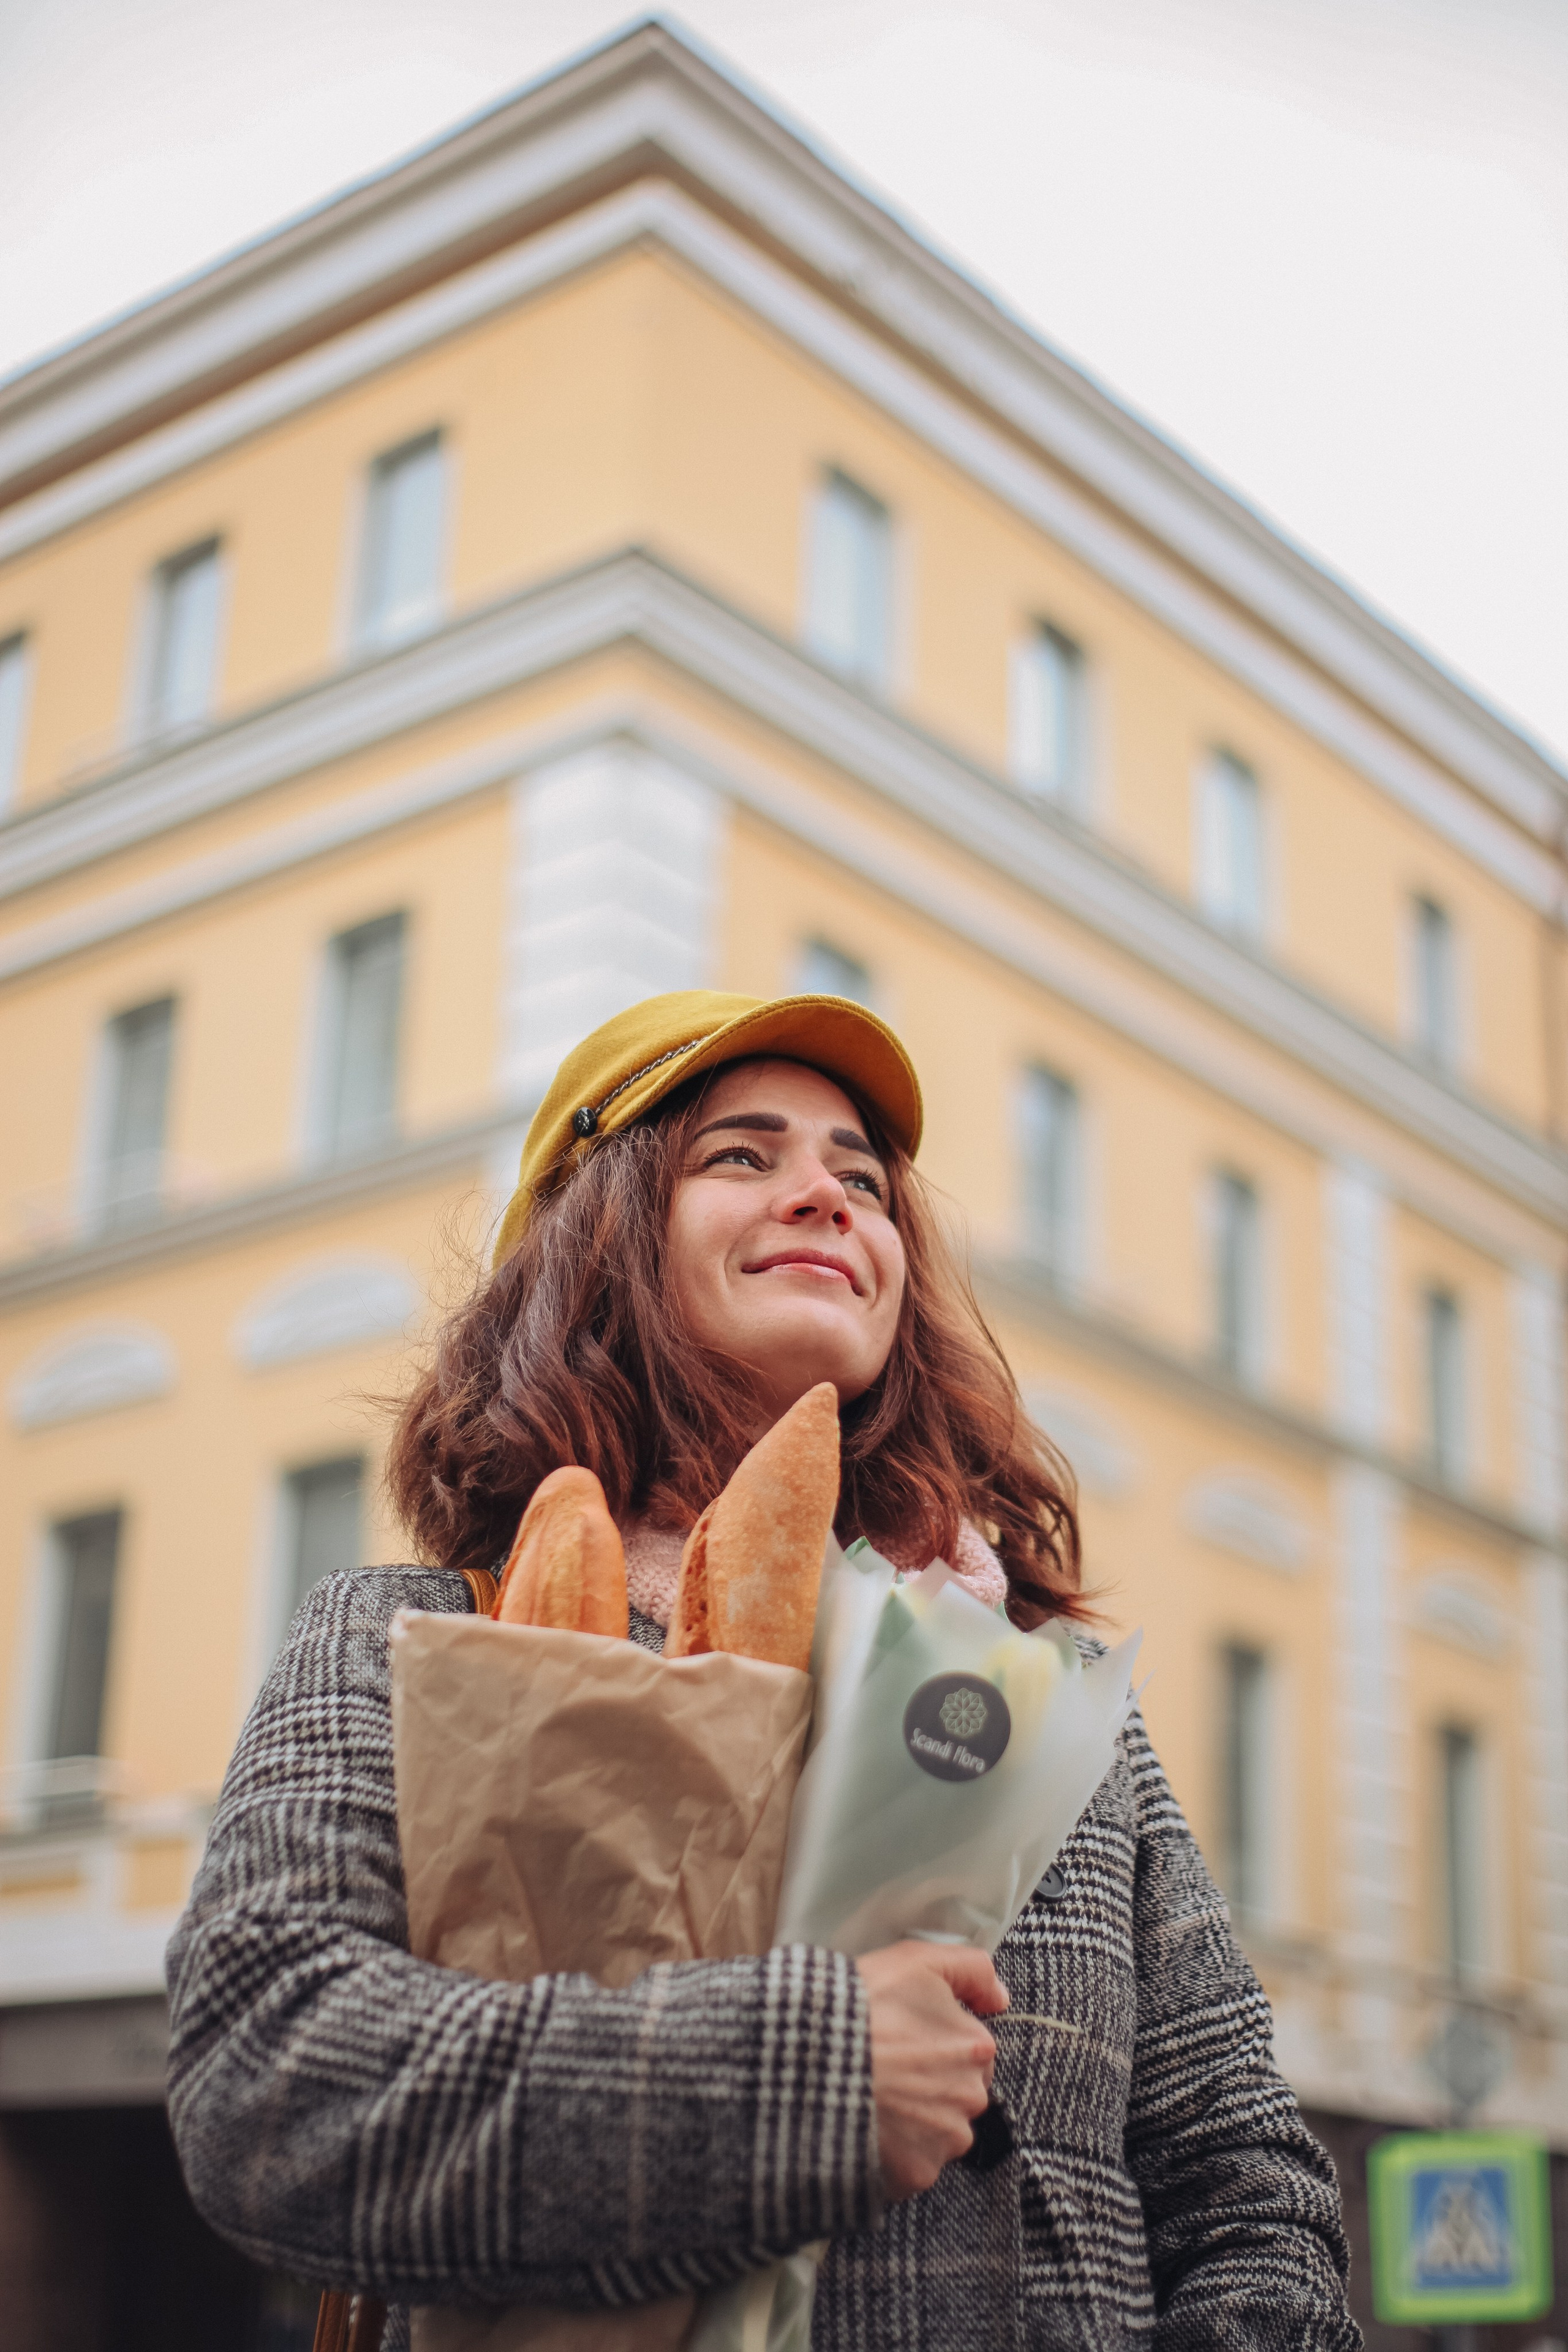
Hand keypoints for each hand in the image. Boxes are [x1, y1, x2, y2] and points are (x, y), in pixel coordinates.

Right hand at [855, 1941, 1007, 2199]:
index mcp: (976, 2047)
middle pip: (959, 2093)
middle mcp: (971, 2098)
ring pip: (939, 2131)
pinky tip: (867, 2124)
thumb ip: (972, 1969)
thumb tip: (999, 1996)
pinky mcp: (917, 2173)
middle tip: (889, 2068)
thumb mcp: (917, 1961)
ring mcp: (945, 2140)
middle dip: (931, 2084)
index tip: (906, 2039)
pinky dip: (895, 2151)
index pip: (972, 2051)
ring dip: (915, 2119)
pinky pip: (913, 2164)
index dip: (938, 2043)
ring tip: (874, 2096)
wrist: (811, 2060)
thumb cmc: (861, 2006)